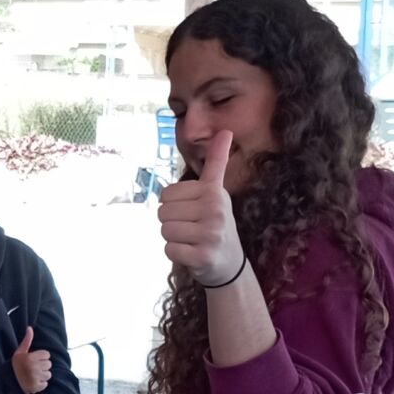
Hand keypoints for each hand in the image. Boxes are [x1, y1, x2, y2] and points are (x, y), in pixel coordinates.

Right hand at [11, 326, 51, 393]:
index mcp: (30, 358)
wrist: (7, 381)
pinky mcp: (36, 387)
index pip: (47, 355)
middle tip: (33, 368)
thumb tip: (30, 328)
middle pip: (48, 364)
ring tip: (33, 375)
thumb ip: (27, 340)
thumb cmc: (16, 364)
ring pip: (48, 374)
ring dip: (42, 375)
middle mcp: (33, 367)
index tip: (34, 360)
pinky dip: (40, 384)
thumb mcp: (20, 352)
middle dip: (42, 366)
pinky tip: (32, 381)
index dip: (41, 357)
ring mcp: (35, 378)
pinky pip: (45, 384)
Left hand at [159, 134, 246, 285]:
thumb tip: (225, 131)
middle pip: (163, 212)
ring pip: (165, 231)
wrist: (230, 263)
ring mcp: (210, 234)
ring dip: (174, 238)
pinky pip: (169, 250)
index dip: (173, 204)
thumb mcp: (216, 191)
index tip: (192, 210)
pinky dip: (176, 254)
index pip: (167, 193)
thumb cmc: (215, 222)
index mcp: (214, 192)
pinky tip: (192, 253)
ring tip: (192, 240)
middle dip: (172, 222)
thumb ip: (217, 162)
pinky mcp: (203, 256)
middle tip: (191, 228)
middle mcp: (215, 210)